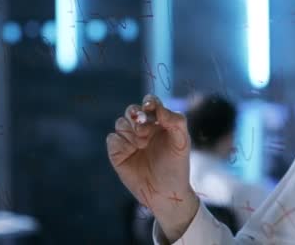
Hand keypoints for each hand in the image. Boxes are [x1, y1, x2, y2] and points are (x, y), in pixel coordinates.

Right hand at [106, 94, 198, 241]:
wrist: (165, 193)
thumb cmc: (176, 166)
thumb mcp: (182, 142)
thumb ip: (176, 121)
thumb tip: (159, 108)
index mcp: (160, 122)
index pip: (151, 103)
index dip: (149, 102)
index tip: (150, 107)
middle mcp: (143, 129)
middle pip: (132, 110)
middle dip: (136, 115)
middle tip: (144, 128)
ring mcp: (129, 140)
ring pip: (121, 122)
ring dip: (130, 130)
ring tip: (142, 144)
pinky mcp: (117, 153)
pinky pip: (112, 138)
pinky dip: (120, 142)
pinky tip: (131, 151)